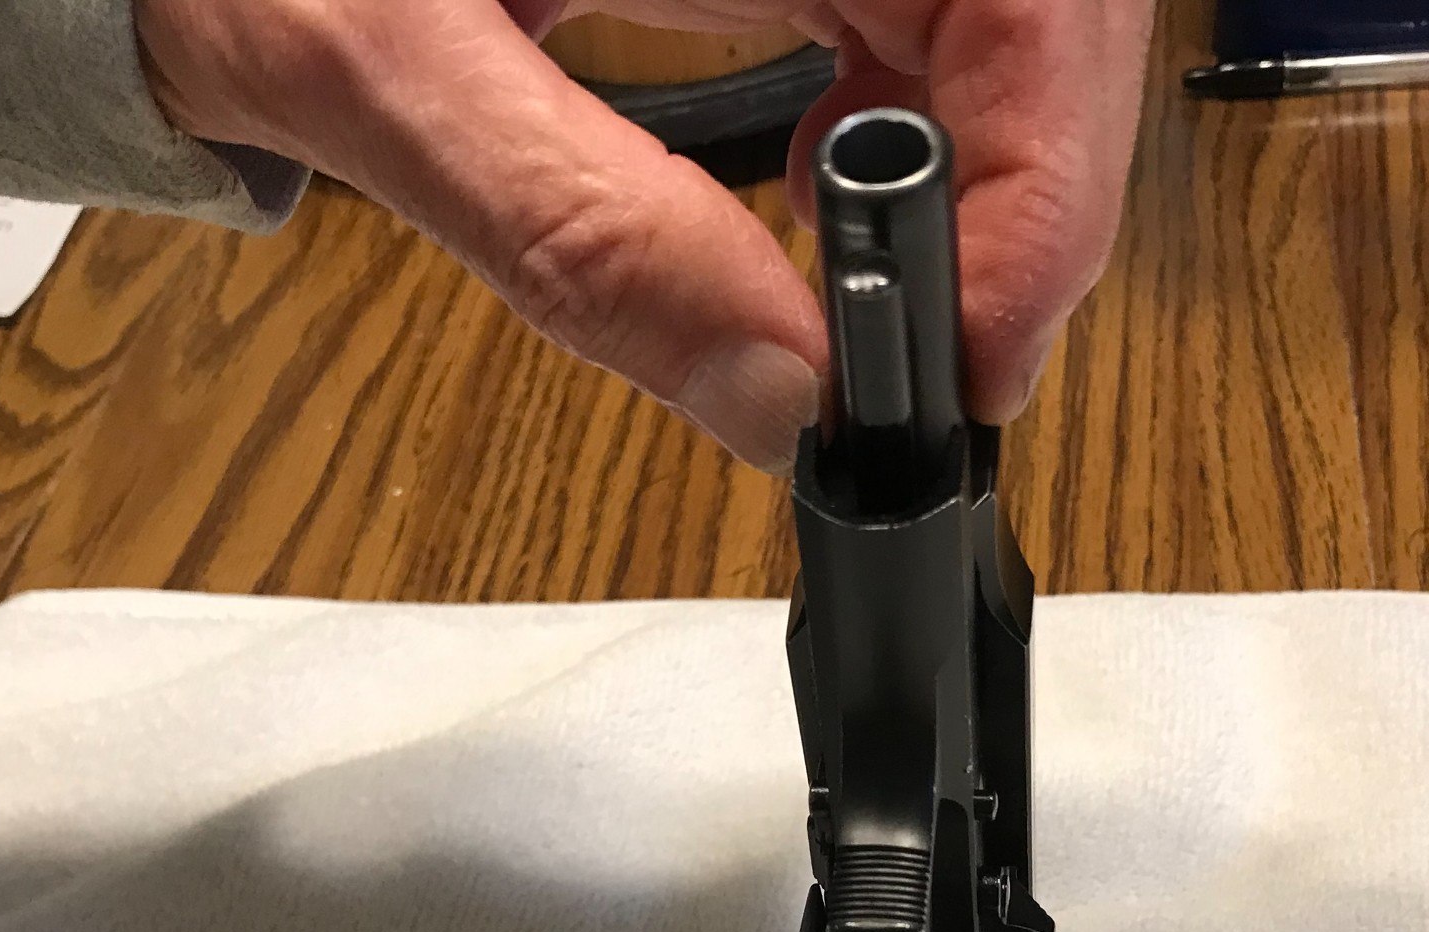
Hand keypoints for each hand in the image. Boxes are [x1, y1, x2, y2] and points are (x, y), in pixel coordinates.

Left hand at [136, 0, 1152, 469]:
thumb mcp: (379, 59)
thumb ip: (576, 228)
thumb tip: (776, 395)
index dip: (1047, 175)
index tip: (973, 349)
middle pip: (1049, 13)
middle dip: (1027, 201)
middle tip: (940, 374)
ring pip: (1006, 22)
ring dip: (983, 176)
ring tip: (879, 297)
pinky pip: (922, 9)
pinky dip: (914, 125)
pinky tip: (830, 177)